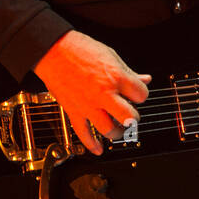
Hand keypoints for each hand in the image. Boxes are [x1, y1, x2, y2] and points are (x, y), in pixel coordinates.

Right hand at [32, 30, 151, 154]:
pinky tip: (98, 149)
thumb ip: (128, 72)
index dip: (141, 95)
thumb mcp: (110, 55)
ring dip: (116, 132)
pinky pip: (83, 133)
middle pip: (129, 117)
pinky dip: (91, 144)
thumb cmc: (80, 49)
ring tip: (117, 129)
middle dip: (133, 118)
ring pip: (108, 130)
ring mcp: (88, 105)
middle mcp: (104, 93)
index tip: (136, 94)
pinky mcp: (74, 111)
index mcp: (116, 77)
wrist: (54, 50)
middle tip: (130, 116)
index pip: (141, 95)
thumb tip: (145, 79)